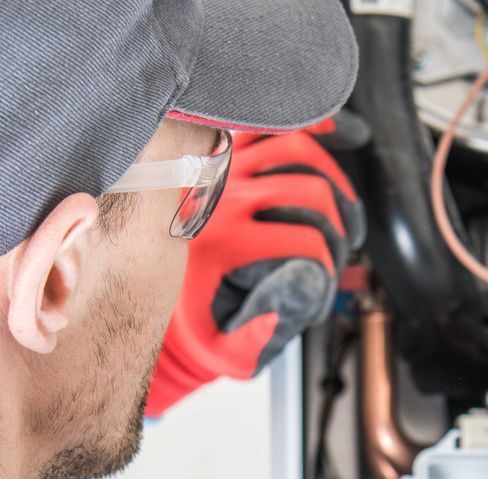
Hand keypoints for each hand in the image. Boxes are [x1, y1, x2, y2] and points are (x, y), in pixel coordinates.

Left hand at [144, 120, 364, 417]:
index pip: (304, 240)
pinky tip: (331, 136)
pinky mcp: (223, 150)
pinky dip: (305, 124)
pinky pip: (268, 123)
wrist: (146, 283)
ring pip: (296, 147)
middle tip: (340, 247)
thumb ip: (253, 341)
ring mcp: (223, 167)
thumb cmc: (191, 314)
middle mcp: (221, 198)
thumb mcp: (218, 346)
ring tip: (340, 208)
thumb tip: (288, 308)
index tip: (327, 277)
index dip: (330, 263)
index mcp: (223, 242)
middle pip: (309, 190)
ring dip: (332, 177)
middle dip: (338, 224)